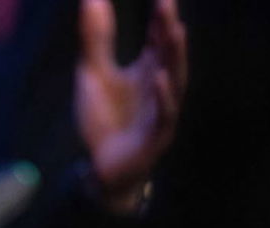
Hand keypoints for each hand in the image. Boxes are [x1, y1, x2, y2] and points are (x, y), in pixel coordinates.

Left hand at [75, 0, 188, 212]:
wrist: (102, 168)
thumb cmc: (104, 119)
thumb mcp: (93, 74)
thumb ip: (95, 39)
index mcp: (147, 70)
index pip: (157, 39)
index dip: (159, 17)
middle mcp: (159, 87)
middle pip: (167, 55)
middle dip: (168, 30)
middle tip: (167, 4)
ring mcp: (160, 112)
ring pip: (173, 81)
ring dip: (174, 57)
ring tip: (175, 31)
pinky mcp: (154, 137)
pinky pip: (163, 115)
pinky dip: (163, 97)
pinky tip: (159, 78)